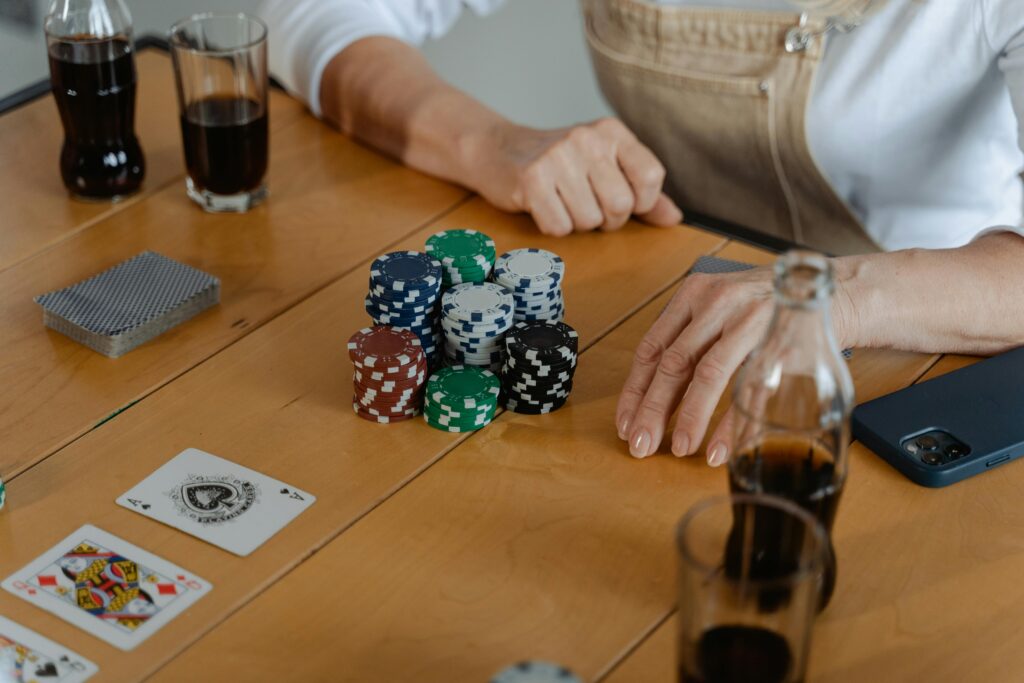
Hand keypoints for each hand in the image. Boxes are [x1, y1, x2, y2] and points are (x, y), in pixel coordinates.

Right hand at [472, 118, 682, 235]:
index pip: (649, 176)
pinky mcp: (531, 180)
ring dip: (577, 223)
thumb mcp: (603, 166)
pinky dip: (553, 227)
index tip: (624, 201)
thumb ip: (641, 191)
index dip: (641, 202)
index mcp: (611, 132)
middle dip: (606, 219)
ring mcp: (557, 158)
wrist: (498, 150)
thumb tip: (674, 219)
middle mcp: (587, 139)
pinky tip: (544, 207)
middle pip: (620, 206)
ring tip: (562, 202)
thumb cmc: (558, 163)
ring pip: (589, 220)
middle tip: (586, 205)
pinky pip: (559, 227)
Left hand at [615, 268, 776, 464]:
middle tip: (641, 444)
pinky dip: (731, 423)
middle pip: (674, 363)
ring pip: (709, 374)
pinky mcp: (782, 343)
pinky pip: (750, 389)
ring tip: (678, 449)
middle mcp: (719, 303)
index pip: (652, 347)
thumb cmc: (770, 309)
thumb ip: (691, 343)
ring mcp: (751, 321)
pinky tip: (717, 448)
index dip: (635, 390)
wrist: (838, 292)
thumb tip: (656, 397)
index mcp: (695, 295)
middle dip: (653, 410)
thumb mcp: (722, 312)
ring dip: (690, 417)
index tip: (625, 422)